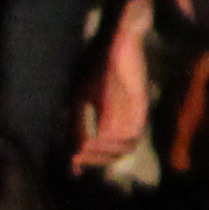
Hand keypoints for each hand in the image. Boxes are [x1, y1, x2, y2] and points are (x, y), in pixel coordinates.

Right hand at [72, 13, 154, 175]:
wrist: (119, 39)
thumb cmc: (100, 64)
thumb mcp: (81, 95)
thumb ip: (75, 122)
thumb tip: (69, 147)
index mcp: (114, 118)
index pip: (107, 150)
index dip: (92, 162)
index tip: (74, 171)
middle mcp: (125, 118)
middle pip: (117, 154)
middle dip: (96, 159)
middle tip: (77, 158)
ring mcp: (133, 112)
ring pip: (125, 147)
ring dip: (103, 152)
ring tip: (84, 147)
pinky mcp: (139, 104)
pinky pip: (131, 133)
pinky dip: (111, 141)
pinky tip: (92, 139)